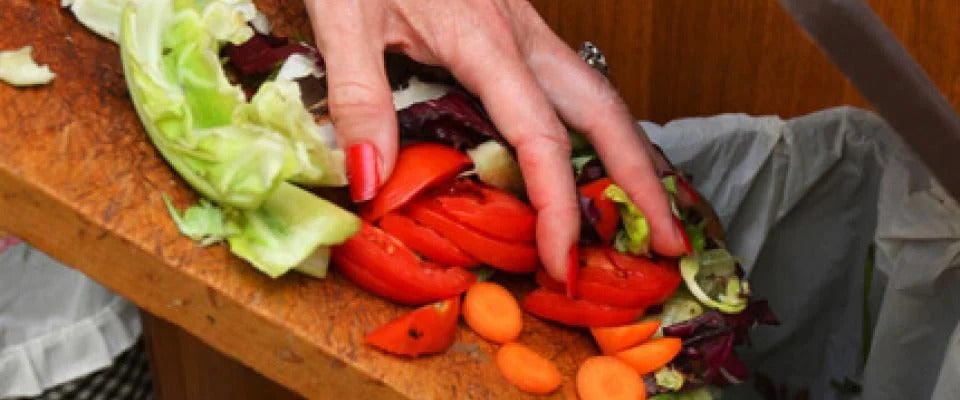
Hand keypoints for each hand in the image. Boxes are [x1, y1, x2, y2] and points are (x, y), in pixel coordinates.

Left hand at [305, 0, 688, 281]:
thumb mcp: (344, 19)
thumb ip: (359, 99)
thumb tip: (373, 183)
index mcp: (486, 41)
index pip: (542, 139)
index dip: (558, 208)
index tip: (560, 263)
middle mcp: (523, 38)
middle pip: (607, 115)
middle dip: (644, 182)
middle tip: (670, 240)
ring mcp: (525, 32)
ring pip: (599, 98)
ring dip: (630, 157)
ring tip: (649, 211)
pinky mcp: (515, 31)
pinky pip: (571, 88)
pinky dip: (596, 134)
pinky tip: (592, 160)